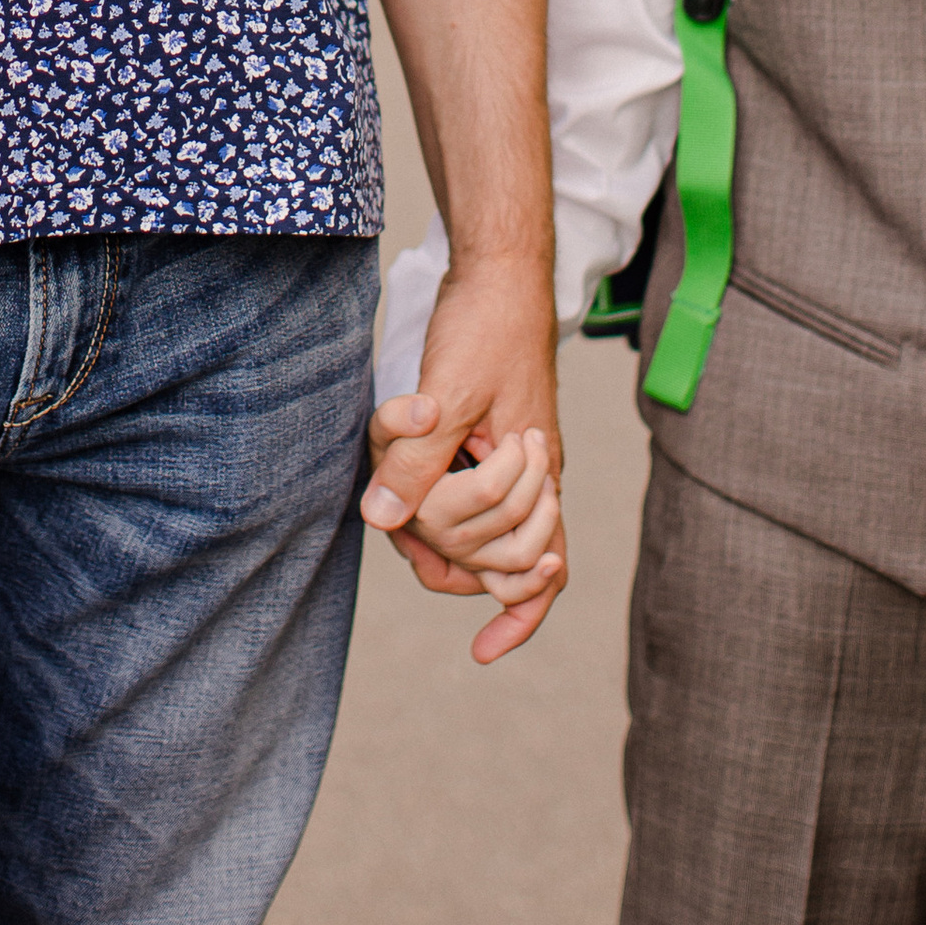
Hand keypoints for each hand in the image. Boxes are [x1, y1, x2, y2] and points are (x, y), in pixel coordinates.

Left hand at [362, 253, 563, 661]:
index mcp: (533, 470)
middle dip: (445, 539)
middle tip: (399, 494)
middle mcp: (530, 475)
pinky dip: (444, 508)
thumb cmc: (487, 327)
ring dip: (430, 515)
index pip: (542, 566)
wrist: (501, 272)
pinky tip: (410, 505)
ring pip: (470, 525)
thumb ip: (417, 458)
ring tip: (397, 466)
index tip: (482, 652)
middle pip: (490, 551)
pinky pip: (471, 494)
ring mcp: (510, 460)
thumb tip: (383, 521)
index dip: (518, 614)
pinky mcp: (487, 441)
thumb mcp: (447, 393)